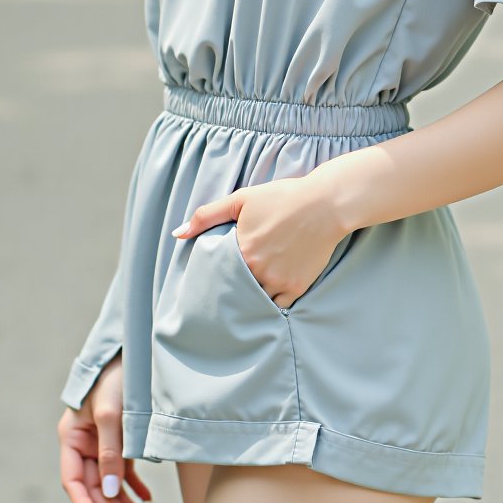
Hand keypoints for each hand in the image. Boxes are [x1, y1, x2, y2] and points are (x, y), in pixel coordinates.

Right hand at [57, 354, 152, 502]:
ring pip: (110, 480)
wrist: (136, 354)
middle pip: (94, 484)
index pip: (72, 479)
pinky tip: (145, 499)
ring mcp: (102, 443)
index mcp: (71, 436)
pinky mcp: (120, 440)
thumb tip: (111, 492)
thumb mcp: (112, 415)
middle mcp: (84, 443)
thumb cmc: (117, 379)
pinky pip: (123, 469)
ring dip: (123, 500)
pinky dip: (133, 485)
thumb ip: (110, 454)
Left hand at [171, 175, 346, 309]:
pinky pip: (279, 305)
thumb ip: (206, 216)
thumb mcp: (241, 199)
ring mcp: (279, 281)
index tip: (213, 279)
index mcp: (241, 251)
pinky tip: (268, 296)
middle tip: (227, 291)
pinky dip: (272, 302)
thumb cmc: (282, 198)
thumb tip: (177, 234)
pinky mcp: (298, 286)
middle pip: (236, 290)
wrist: (325, 204)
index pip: (218, 274)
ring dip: (250, 298)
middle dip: (231, 291)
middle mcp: (258, 271)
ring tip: (246, 295)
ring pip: (256, 300)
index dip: (216, 276)